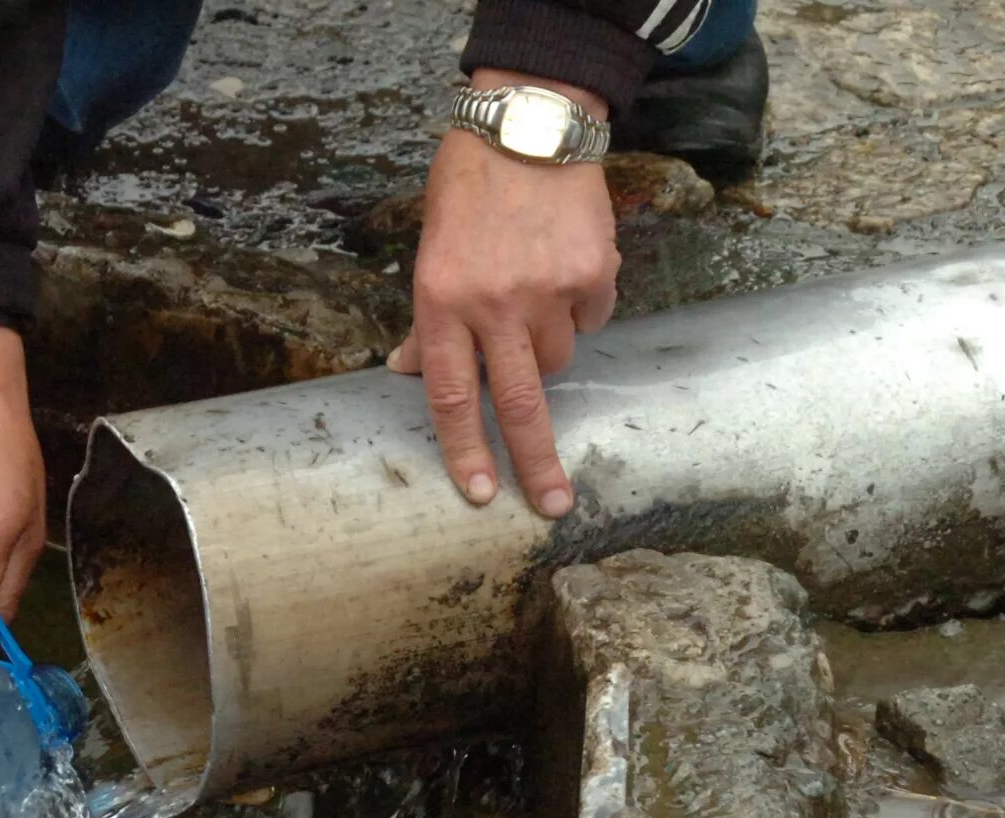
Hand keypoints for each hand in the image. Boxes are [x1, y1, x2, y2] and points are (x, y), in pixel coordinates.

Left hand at [389, 70, 620, 518]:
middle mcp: (495, 304)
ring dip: (548, 346)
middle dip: (535, 464)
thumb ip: (427, 320)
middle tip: (552, 505)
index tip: (479, 494)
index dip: (465, 451)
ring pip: (558, 358)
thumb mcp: (428, 253)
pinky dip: (581, 305)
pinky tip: (564, 267)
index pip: (451, 396)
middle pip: (518, 403)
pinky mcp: (593, 271)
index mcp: (443, 303)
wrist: (528, 125)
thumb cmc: (467, 190)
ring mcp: (548, 290)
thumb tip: (410, 370)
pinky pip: (592, 315)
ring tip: (534, 295)